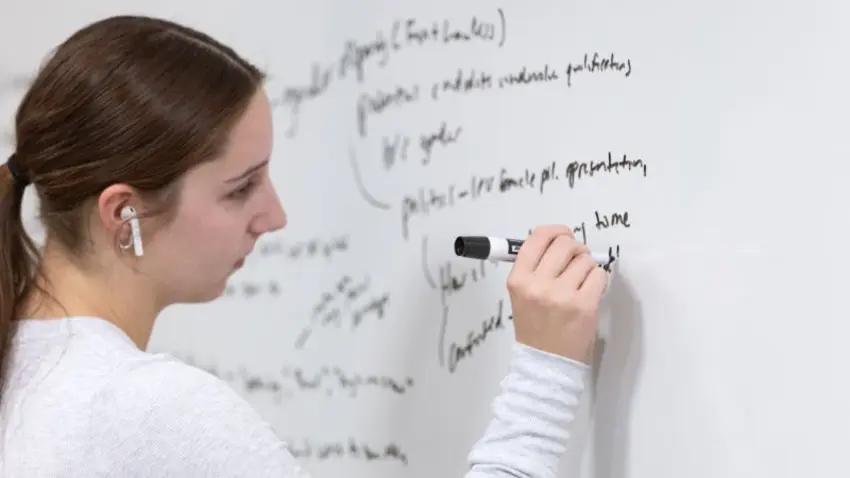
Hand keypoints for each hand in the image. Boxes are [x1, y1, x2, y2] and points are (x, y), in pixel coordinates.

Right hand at [506, 224, 607, 363]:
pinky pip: (599, 275)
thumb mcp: (522, 294)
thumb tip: (558, 239)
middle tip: (574, 261)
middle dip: (574, 248)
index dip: (555, 231)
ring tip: (579, 283)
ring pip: (584, 259)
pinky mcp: (584, 305)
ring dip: (586, 267)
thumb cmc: (536, 326)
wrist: (546, 362)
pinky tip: (588, 292)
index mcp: (519, 279)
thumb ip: (535, 266)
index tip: (562, 236)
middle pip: (564, 243)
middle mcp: (538, 285)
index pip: (538, 237)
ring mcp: (562, 295)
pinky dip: (597, 280)